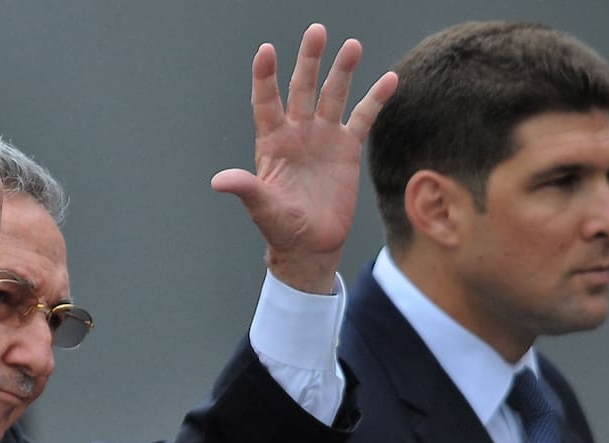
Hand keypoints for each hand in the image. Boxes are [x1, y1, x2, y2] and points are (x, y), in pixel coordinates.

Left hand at [214, 22, 397, 293]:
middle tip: (316, 31)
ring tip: (351, 45)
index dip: (265, 77)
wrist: (311, 245)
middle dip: (309, 61)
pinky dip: (375, 98)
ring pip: (333, 95)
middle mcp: (297, 133)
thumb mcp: (261, 208)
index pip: (266, 102)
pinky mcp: (347, 149)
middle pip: (302, 89)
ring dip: (342, 71)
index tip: (266, 51)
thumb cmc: (281, 228)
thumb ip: (245, 189)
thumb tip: (218, 181)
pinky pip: (363, 117)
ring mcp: (323, 138)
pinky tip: (389, 79)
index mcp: (272, 143)